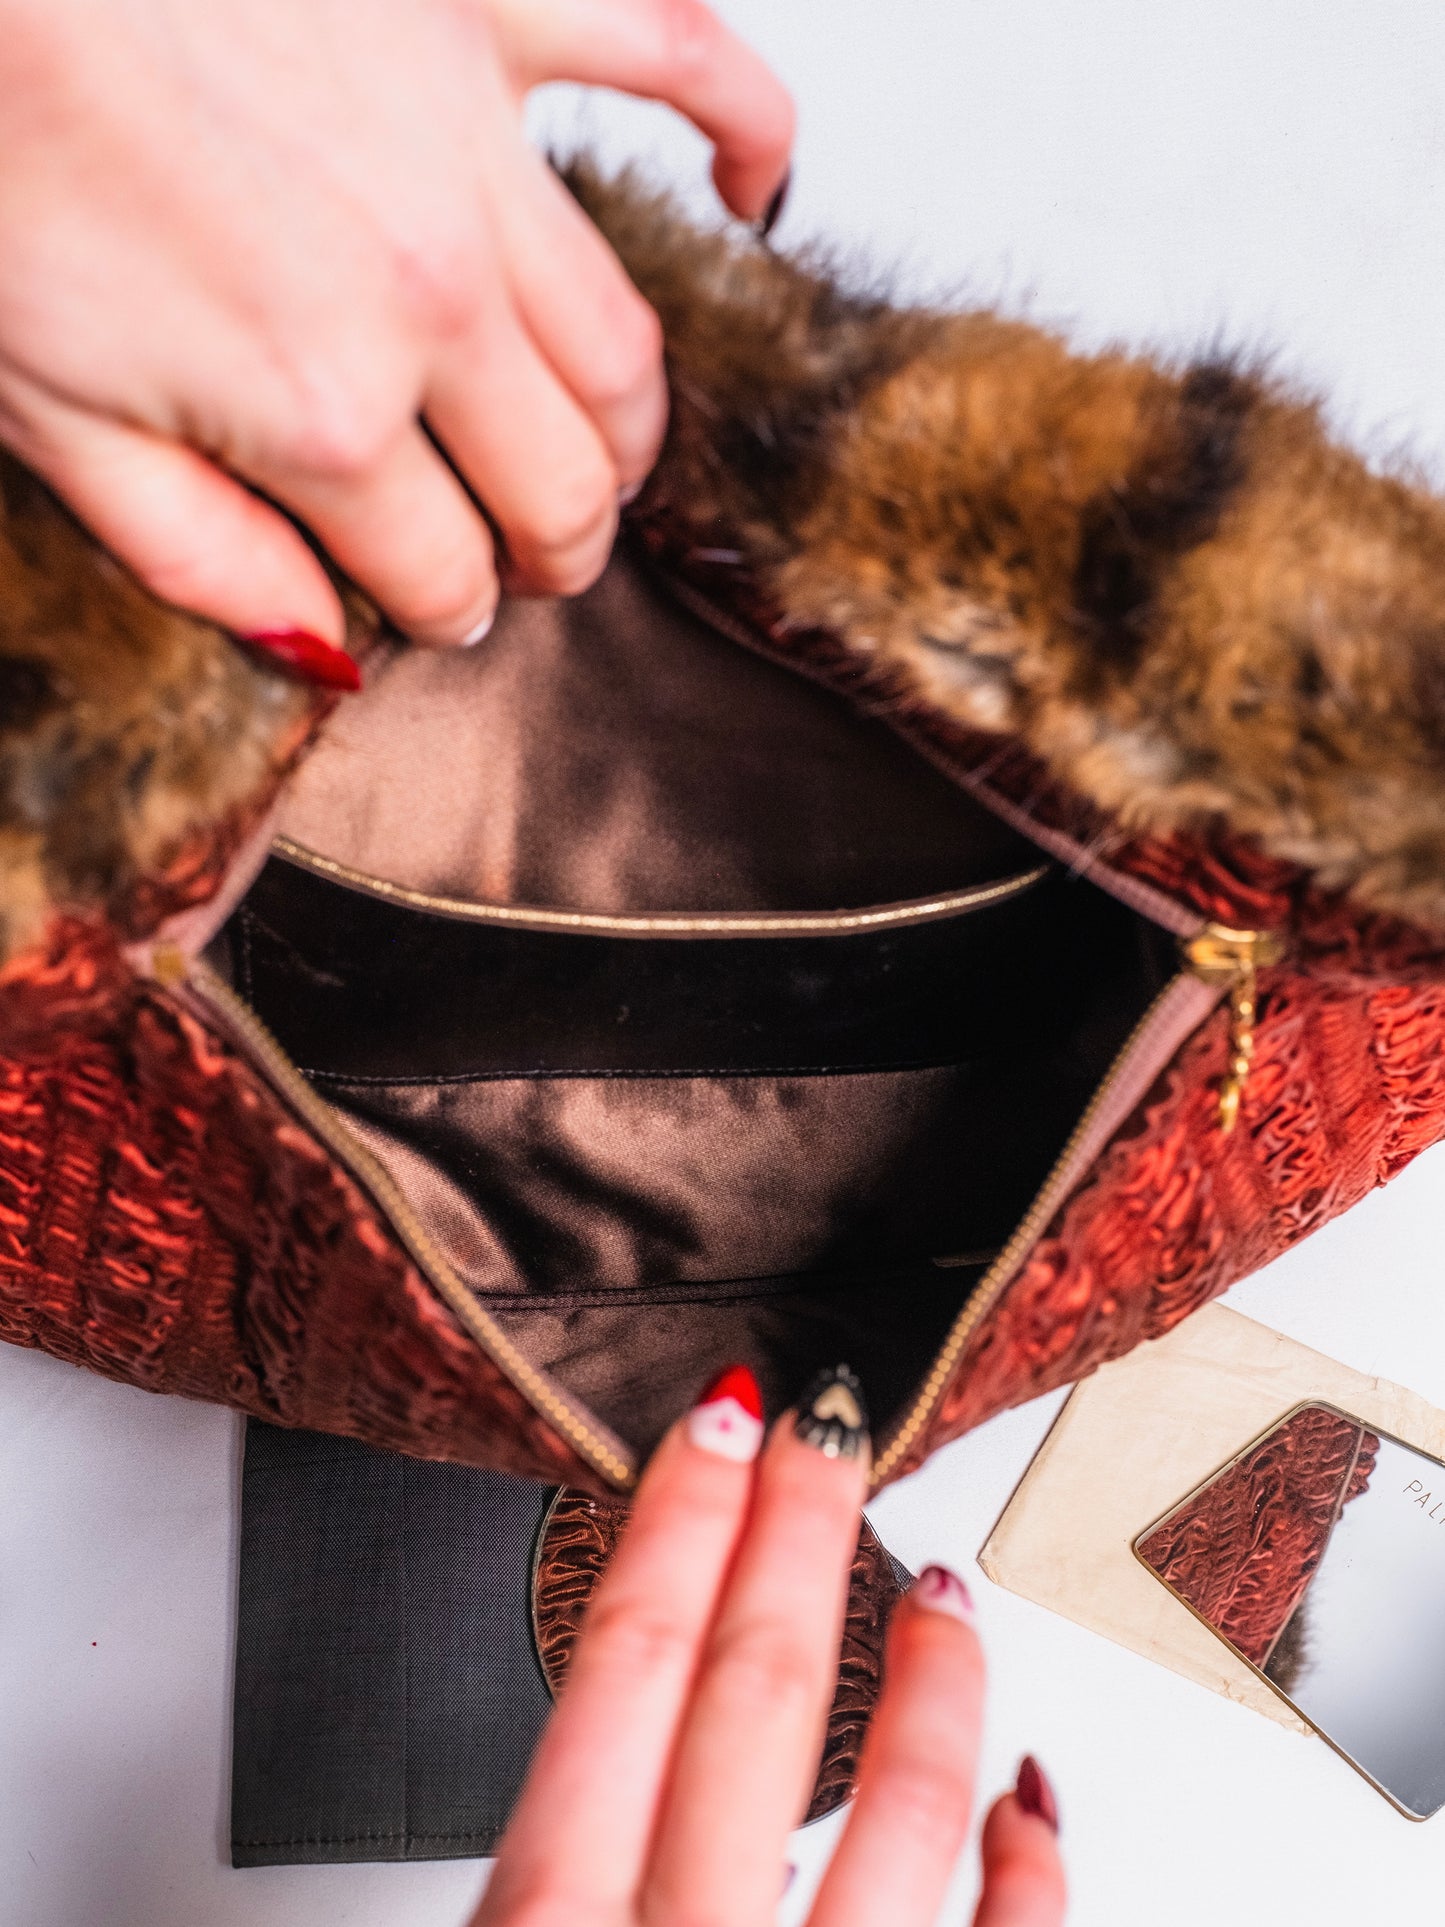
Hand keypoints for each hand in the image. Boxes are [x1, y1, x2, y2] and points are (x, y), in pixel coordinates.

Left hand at [0, 0, 791, 648]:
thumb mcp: (49, 415)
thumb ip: (203, 554)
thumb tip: (327, 648)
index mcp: (323, 409)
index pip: (445, 570)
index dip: (446, 608)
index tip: (438, 607)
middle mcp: (432, 296)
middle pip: (559, 484)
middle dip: (556, 551)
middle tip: (535, 561)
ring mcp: (477, 152)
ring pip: (623, 348)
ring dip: (625, 435)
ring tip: (598, 461)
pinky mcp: (489, 9)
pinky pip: (682, 61)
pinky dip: (746, 134)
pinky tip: (757, 203)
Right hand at [475, 1366, 1066, 1926]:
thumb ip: (530, 1888)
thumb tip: (568, 1807)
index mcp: (546, 1923)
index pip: (630, 1657)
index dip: (682, 1514)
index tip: (721, 1415)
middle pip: (757, 1685)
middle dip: (797, 1528)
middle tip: (830, 1422)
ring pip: (901, 1803)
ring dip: (930, 1678)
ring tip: (943, 1593)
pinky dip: (1024, 1867)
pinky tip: (1024, 1798)